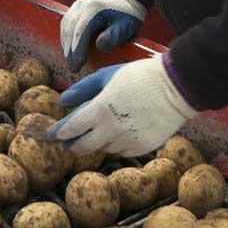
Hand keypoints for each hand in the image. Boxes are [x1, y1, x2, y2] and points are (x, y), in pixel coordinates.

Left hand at [47, 56, 196, 156]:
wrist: (175, 86)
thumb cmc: (137, 76)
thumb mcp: (106, 76)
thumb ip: (82, 90)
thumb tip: (62, 102)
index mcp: (100, 110)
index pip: (72, 128)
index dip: (59, 133)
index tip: (52, 135)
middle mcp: (112, 130)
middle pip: (83, 146)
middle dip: (72, 144)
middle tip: (68, 142)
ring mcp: (129, 141)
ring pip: (104, 149)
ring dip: (97, 141)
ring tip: (100, 129)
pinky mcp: (143, 148)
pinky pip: (122, 151)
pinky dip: (116, 144)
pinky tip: (119, 131)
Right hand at [60, 0, 146, 71]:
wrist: (126, 0)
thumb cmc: (127, 17)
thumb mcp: (126, 27)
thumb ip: (114, 36)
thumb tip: (99, 46)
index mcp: (95, 8)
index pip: (81, 30)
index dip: (78, 49)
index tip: (78, 64)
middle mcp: (83, 4)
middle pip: (71, 29)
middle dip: (70, 51)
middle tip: (73, 68)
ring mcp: (77, 5)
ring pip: (66, 26)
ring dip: (66, 45)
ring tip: (71, 62)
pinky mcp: (75, 8)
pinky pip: (66, 23)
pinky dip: (66, 37)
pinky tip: (69, 49)